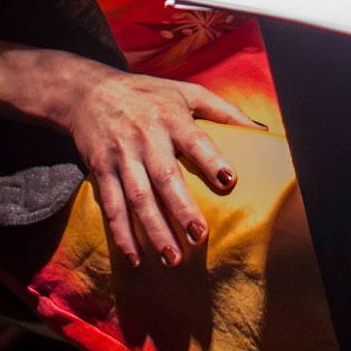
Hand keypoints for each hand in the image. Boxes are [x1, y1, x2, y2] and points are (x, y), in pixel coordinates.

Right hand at [63, 68, 254, 267]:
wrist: (89, 92)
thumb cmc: (149, 94)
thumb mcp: (187, 92)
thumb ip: (224, 110)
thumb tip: (261, 130)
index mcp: (171, 117)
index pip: (194, 140)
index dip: (211, 160)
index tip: (228, 181)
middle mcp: (145, 138)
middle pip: (165, 177)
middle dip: (182, 209)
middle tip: (200, 237)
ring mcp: (121, 156)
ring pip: (138, 198)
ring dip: (154, 230)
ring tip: (173, 258)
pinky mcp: (101, 170)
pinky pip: (112, 206)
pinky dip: (122, 233)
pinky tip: (136, 257)